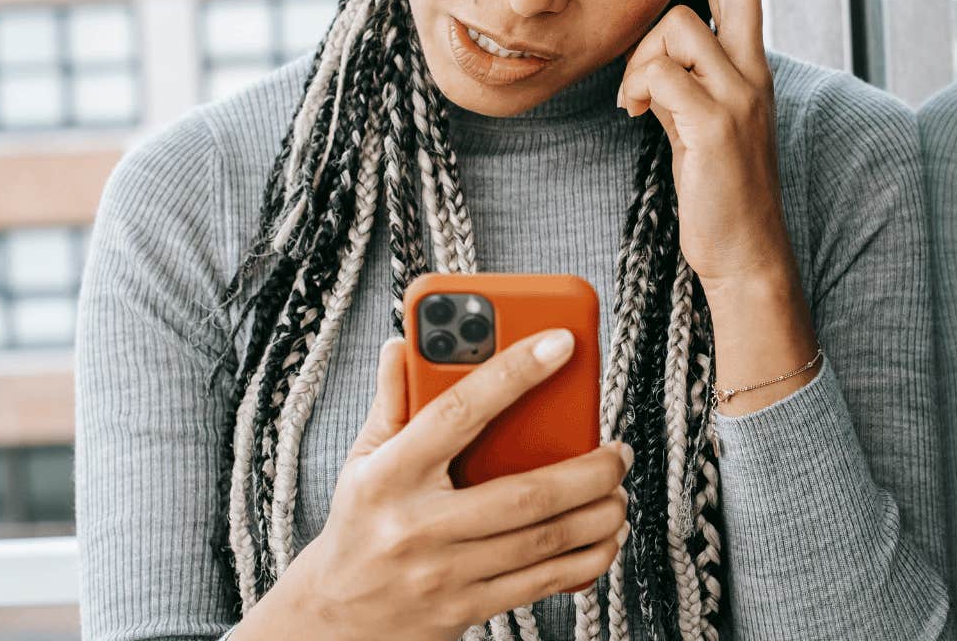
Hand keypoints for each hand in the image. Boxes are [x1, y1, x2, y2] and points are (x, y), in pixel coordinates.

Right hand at [246, 332, 632, 640]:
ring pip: (542, 542)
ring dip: (598, 515)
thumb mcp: (364, 459)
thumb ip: (391, 402)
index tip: (561, 343)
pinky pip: (541, 582)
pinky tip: (607, 537)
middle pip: (524, 495)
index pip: (459, 412)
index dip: (514, 373)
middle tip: (618, 451)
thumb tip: (403, 343)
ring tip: (620, 491)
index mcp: (391, 474)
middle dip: (588, 471)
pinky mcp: (465, 608)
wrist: (336, 617)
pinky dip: (586, 559)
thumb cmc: (360, 523)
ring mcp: (444, 573)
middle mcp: (418, 525)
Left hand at [618, 0, 794, 297]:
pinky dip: (642, 92)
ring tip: (640, 102)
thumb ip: (690, 75)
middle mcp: (754, 69)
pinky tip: (642, 117)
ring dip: (642, 60)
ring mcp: (740, 94)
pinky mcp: (718, 122)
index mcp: (750, 64)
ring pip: (674, 27)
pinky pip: (663, 75)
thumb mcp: (706, 118)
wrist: (746, 250)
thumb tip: (656, 46)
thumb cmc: (718, 186)